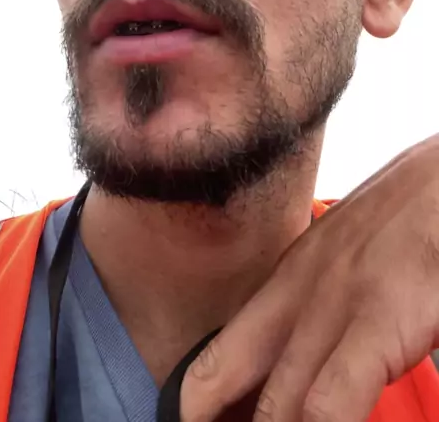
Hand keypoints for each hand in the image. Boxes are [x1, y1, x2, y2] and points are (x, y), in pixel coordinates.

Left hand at [180, 134, 438, 421]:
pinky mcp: (377, 318)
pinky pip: (330, 402)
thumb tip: (323, 349)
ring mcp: (333, 303)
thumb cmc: (413, 212)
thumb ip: (329, 295)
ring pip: (276, 404)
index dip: (203, 402)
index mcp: (292, 274)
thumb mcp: (353, 250)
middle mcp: (298, 288)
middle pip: (225, 377)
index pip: (221, 354)